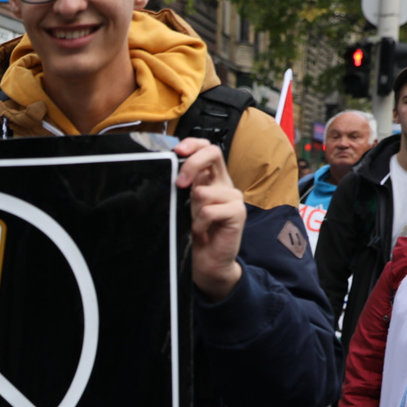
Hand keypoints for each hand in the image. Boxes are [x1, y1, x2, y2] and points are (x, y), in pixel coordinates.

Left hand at [174, 138, 244, 302]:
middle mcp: (224, 184)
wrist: (208, 263)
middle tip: (179, 183)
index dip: (193, 144)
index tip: (177, 151)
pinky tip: (202, 232)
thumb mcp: (184, 206)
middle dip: (192, 163)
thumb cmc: (194, 234)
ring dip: (191, 210)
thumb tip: (170, 170)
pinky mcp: (237, 213)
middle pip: (213, 153)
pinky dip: (199, 223)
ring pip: (203, 190)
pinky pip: (209, 210)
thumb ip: (184, 187)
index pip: (207, 148)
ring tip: (195, 224)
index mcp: (212, 179)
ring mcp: (232, 198)